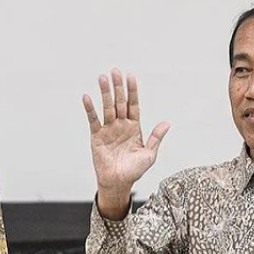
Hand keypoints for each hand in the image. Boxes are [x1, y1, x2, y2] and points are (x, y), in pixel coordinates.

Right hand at [82, 69, 169, 219]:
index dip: (132, 91)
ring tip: (102, 78)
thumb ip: (156, 137)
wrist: (118, 183)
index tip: (131, 76)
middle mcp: (121, 125)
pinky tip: (87, 97)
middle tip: (114, 71)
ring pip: (107, 107)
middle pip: (120, 102)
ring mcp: (109, 129)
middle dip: (118, 87)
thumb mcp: (149, 154)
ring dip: (104, 93)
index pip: (134, 104)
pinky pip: (94, 120)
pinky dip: (90, 109)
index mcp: (135, 127)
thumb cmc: (135, 170)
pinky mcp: (97, 136)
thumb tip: (166, 123)